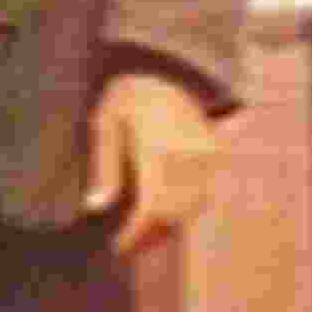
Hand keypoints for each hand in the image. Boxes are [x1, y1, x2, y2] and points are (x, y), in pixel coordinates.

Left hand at [84, 71, 220, 255]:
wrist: (170, 64)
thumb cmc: (129, 92)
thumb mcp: (106, 123)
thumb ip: (105, 167)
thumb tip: (96, 208)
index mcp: (161, 151)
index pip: (152, 208)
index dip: (135, 234)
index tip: (117, 248)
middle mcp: (190, 157)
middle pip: (176, 213)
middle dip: (152, 235)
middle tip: (128, 247)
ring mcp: (208, 155)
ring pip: (194, 205)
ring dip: (170, 223)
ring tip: (145, 233)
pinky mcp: (216, 152)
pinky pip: (204, 190)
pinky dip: (184, 206)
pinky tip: (165, 210)